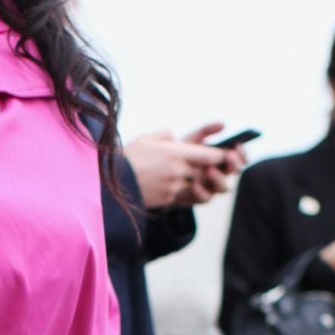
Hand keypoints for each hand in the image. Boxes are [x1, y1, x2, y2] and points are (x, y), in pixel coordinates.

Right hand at [124, 121, 245, 210]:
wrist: (112, 183)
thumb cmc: (129, 157)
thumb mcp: (148, 138)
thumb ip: (167, 135)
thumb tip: (176, 138)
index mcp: (176, 153)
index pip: (209, 155)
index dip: (219, 156)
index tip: (223, 155)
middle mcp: (178, 171)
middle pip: (207, 172)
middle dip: (212, 170)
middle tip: (214, 167)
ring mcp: (174, 187)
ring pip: (199, 186)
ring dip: (200, 182)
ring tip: (194, 176)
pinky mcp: (168, 199)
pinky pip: (185, 196)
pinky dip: (185, 191)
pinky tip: (178, 186)